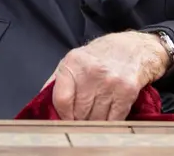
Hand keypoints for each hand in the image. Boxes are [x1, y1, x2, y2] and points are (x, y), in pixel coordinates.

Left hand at [48, 32, 169, 120]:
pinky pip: (113, 120)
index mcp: (73, 63)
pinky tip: (106, 119)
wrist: (132, 48)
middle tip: (79, 121)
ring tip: (93, 119)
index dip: (62, 115)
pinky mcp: (127, 92)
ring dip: (93, 124)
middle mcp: (92, 72)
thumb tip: (41, 103)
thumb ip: (57, 81)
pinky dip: (108, 124)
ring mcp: (111, 83)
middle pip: (79, 113)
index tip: (64, 120)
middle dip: (78, 121)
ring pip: (96, 120)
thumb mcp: (74, 60)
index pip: (61, 100)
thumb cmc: (99, 56)